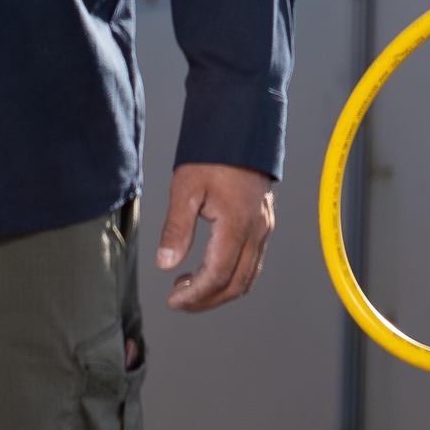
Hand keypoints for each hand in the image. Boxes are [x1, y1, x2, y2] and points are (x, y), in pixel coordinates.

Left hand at [157, 162, 275, 311]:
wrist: (242, 130)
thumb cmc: (214, 155)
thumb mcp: (186, 188)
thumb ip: (176, 228)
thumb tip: (165, 264)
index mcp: (238, 224)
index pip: (218, 275)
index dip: (195, 296)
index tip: (172, 300)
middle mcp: (257, 230)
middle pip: (237, 284)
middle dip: (207, 300)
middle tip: (180, 300)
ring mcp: (264, 227)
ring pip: (248, 276)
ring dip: (220, 291)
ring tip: (191, 286)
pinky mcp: (264, 222)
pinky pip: (253, 262)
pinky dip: (232, 275)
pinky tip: (210, 267)